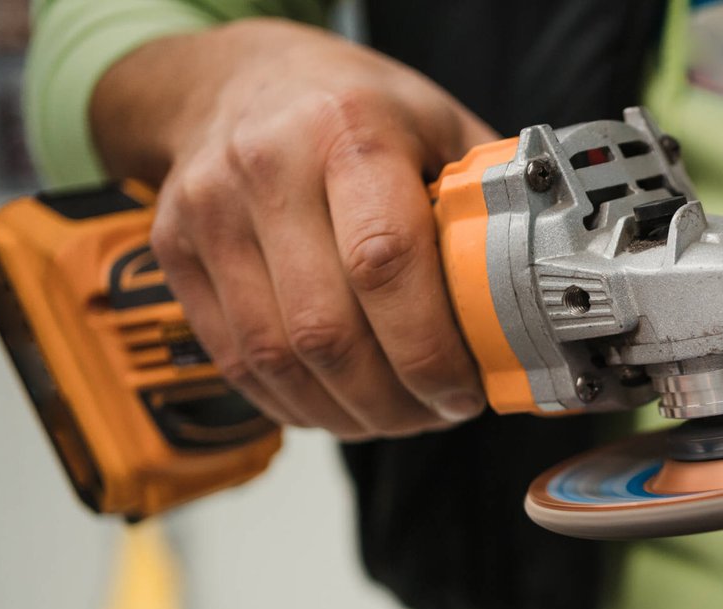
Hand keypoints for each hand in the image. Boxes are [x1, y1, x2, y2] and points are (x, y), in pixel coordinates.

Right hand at [92, 18, 497, 437]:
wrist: (238, 78)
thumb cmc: (356, 111)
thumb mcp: (439, 128)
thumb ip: (489, 210)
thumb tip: (548, 305)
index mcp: (348, 130)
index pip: (385, 262)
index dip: (428, 348)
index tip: (465, 387)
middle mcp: (267, 167)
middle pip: (327, 330)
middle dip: (395, 398)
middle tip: (439, 413)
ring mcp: (210, 212)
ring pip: (278, 358)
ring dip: (348, 413)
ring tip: (398, 416)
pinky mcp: (174, 252)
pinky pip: (238, 360)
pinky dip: (297, 402)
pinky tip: (342, 405)